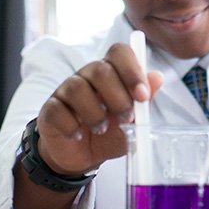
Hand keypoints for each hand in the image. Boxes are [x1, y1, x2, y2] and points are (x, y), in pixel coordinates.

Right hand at [35, 42, 163, 174]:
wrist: (82, 156)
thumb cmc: (110, 133)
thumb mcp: (133, 121)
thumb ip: (144, 100)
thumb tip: (157, 77)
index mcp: (111, 72)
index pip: (120, 52)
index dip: (132, 70)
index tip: (142, 95)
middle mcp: (87, 75)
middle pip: (100, 70)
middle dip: (118, 97)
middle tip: (126, 118)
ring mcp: (66, 90)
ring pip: (77, 88)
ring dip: (95, 113)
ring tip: (101, 129)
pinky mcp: (50, 109)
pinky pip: (58, 109)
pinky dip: (72, 125)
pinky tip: (79, 135)